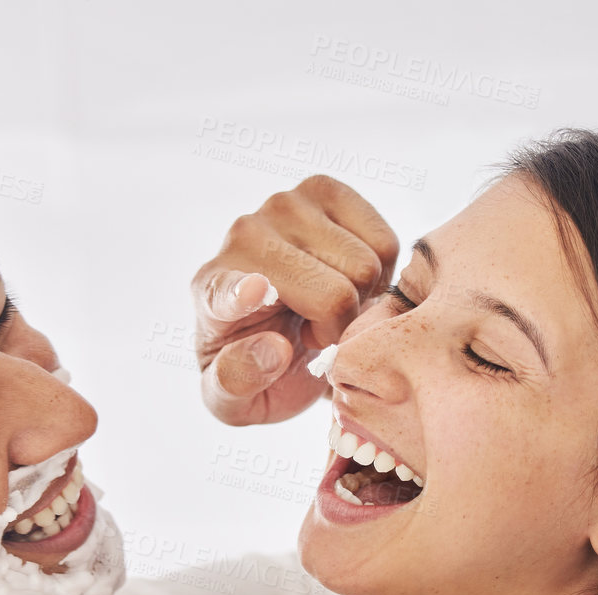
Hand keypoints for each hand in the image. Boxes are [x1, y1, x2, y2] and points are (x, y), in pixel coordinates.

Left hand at [191, 175, 398, 425]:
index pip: (227, 292)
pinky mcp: (323, 190)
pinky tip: (347, 281)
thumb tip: (275, 349)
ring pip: (367, 266)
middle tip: (314, 335)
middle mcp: (243, 237)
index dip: (243, 293)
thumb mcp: (235, 401)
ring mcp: (284, 205)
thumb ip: (238, 383)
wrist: (276, 330)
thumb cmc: (254, 368)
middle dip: (340, 328)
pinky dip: (380, 273)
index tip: (257, 290)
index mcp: (212, 294)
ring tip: (326, 308)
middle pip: (334, 293)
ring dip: (361, 299)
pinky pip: (385, 242)